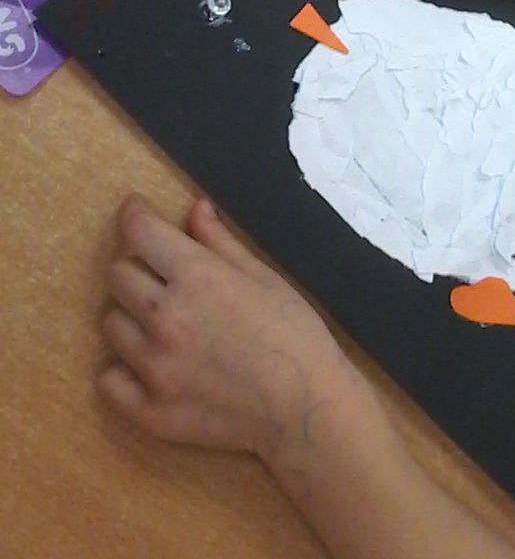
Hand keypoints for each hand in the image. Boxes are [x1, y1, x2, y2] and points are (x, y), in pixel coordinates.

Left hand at [98, 195, 351, 463]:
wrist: (303, 403)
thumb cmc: (293, 331)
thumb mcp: (263, 275)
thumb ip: (220, 241)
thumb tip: (194, 207)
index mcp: (197, 277)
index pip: (139, 233)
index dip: (134, 215)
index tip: (136, 213)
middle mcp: (165, 318)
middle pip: (117, 275)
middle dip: (136, 265)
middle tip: (160, 275)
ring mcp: (152, 368)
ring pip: (110, 324)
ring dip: (130, 315)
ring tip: (161, 322)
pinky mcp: (148, 410)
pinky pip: (108, 378)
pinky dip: (122, 367)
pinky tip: (149, 362)